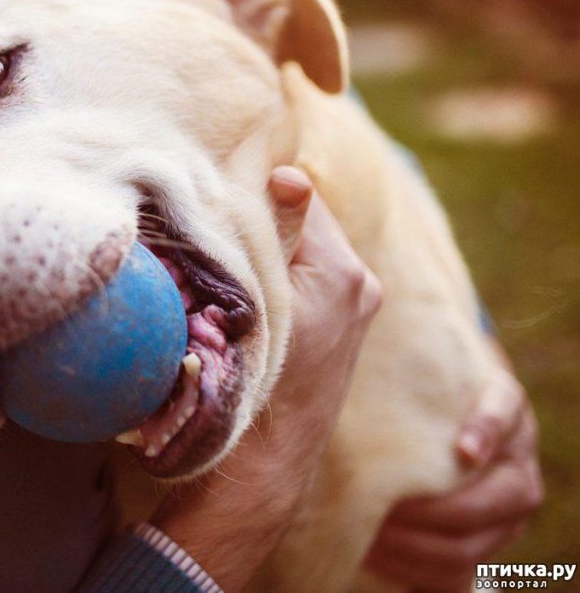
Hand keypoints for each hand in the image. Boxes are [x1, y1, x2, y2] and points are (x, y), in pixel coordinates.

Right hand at [153, 166, 381, 589]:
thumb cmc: (251, 382)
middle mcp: (359, 285)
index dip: (257, 190)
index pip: (300, 195)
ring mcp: (352, 308)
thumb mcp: (258, 301)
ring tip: (225, 255)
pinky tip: (243, 286)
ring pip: (302, 250)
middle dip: (262, 218)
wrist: (263, 465)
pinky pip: (306, 278)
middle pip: (303, 223)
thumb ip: (276, 235)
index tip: (219, 192)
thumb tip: (290, 176)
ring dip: (267, 247)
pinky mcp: (338, 328)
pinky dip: (278, 273)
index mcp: (344, 272)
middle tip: (216, 219)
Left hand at [365, 366, 542, 590]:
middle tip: (390, 508)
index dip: (489, 429)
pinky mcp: (485, 538)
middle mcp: (516, 457)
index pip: (506, 411)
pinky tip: (380, 556)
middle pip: (503, 495)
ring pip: (482, 541)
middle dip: (444, 510)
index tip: (463, 449)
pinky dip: (421, 570)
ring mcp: (507, 503)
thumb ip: (403, 361)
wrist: (439, 413)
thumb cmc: (416, 388)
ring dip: (426, 545)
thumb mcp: (418, 369)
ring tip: (375, 534)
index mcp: (503, 405)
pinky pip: (463, 569)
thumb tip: (360, 309)